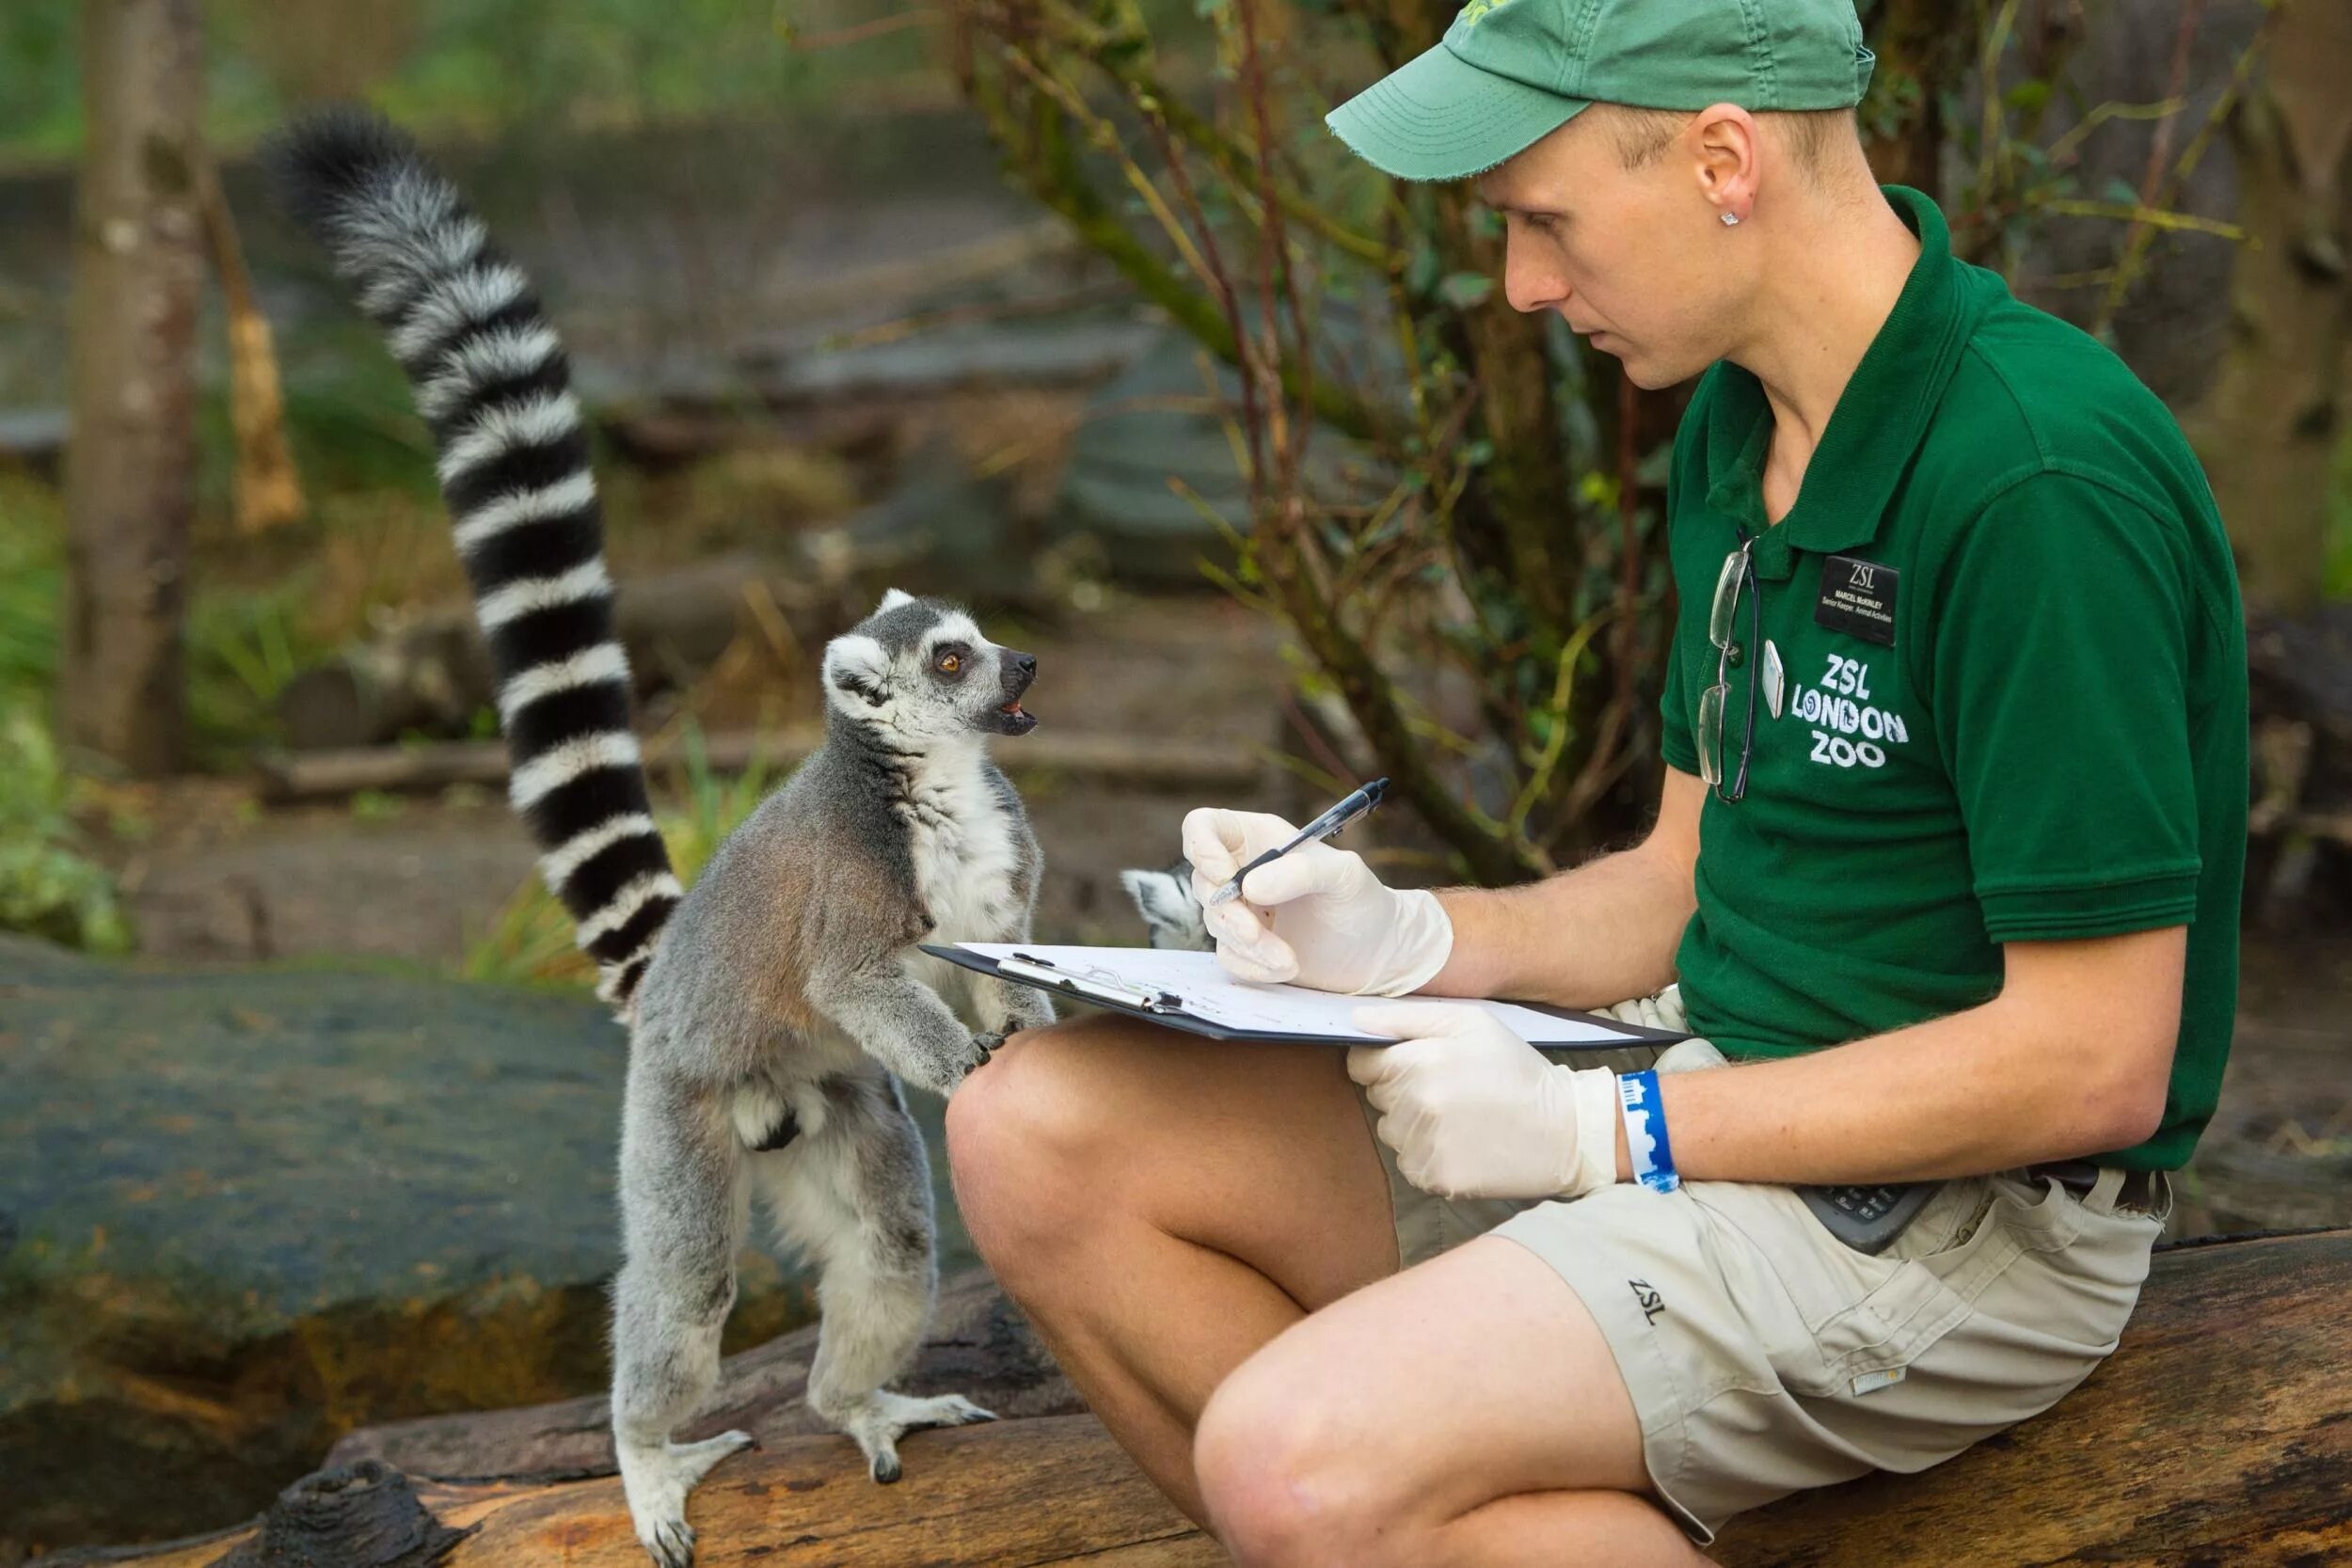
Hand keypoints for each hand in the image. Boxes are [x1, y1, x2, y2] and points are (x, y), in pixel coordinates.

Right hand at [1180, 807, 1451, 995]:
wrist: (1378, 953)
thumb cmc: (1363, 901)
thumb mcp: (1344, 875)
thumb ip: (1301, 871)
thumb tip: (1249, 886)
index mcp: (1259, 839)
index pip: (1202, 827)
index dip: (1201, 847)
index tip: (1224, 876)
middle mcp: (1243, 872)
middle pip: (1203, 883)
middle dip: (1229, 913)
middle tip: (1257, 933)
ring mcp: (1241, 912)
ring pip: (1215, 925)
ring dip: (1250, 946)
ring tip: (1289, 959)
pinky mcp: (1246, 949)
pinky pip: (1230, 958)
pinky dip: (1254, 967)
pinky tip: (1286, 968)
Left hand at [1346, 1003, 1621, 1200]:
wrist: (1565, 1131)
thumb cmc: (1516, 1069)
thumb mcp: (1471, 1024)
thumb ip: (1407, 1017)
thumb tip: (1354, 1018)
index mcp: (1419, 1062)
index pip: (1361, 1064)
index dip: (1387, 1063)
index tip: (1417, 1065)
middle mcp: (1415, 1105)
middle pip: (1376, 1098)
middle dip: (1402, 1092)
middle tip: (1450, 1090)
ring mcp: (1424, 1146)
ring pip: (1391, 1133)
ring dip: (1413, 1126)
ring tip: (1460, 1118)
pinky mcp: (1436, 1178)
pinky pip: (1409, 1164)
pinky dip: (1428, 1156)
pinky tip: (1463, 1145)